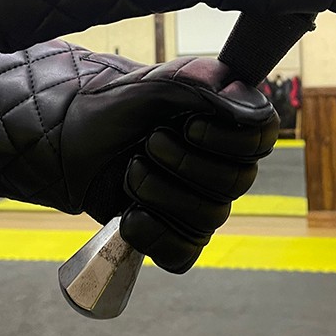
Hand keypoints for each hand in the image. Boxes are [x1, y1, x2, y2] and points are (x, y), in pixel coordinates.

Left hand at [63, 55, 279, 272]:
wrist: (73, 135)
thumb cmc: (121, 103)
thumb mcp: (161, 81)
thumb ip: (210, 86)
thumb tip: (256, 111)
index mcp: (229, 123)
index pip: (263, 139)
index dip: (230, 140)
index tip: (190, 126)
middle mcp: (223, 166)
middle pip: (236, 182)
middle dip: (184, 163)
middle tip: (150, 142)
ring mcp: (200, 205)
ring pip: (209, 218)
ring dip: (160, 192)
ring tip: (131, 169)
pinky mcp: (173, 236)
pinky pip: (182, 254)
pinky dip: (153, 235)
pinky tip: (130, 214)